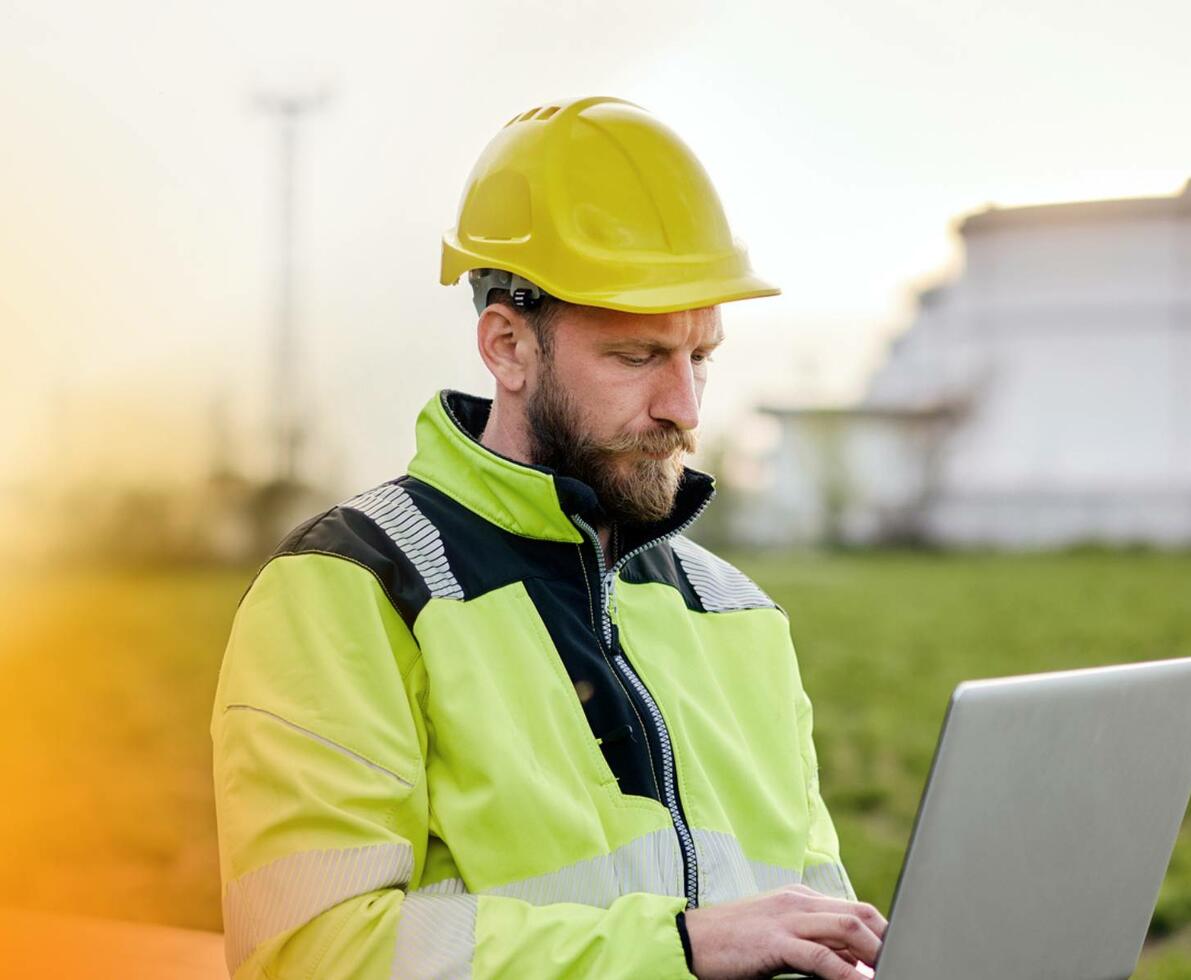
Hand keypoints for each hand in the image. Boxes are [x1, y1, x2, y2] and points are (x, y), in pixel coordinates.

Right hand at [683, 884, 886, 979]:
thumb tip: (852, 963)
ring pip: (847, 929)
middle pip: (859, 915)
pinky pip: (821, 956)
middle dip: (887, 940)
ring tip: (891, 970)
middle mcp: (798, 902)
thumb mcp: (779, 937)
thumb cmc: (733, 944)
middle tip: (905, 962)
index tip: (898, 954)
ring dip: (876, 953)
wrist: (690, 941)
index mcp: (800, 898)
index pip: (854, 910)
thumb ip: (813, 943)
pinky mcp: (775, 941)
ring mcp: (787, 919)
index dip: (883, 932)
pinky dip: (847, 972)